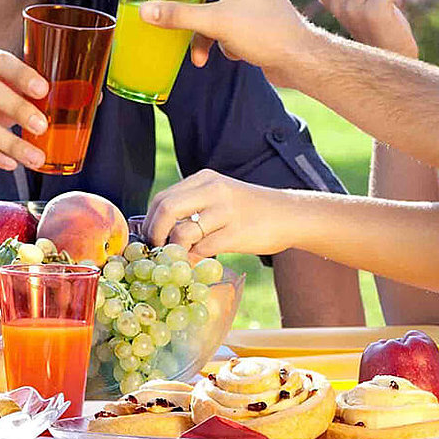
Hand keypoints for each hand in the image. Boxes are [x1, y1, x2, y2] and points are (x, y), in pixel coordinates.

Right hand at [135, 0, 321, 80]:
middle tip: (168, 1)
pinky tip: (227, 53)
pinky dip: (219, 36)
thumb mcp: (216, 22)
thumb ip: (178, 16)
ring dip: (202, 27)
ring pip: (215, 2)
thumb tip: (144, 11)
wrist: (300, 61)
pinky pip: (226, 19)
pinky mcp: (254, 17)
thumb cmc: (267, 33)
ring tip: (196, 53)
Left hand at [145, 170, 301, 256]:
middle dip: (154, 233)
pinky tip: (198, 260)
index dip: (149, 220)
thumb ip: (193, 206)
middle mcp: (213, 190)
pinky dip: (194, 258)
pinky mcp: (236, 233)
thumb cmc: (251, 209)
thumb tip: (160, 229)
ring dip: (175, 250)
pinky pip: (202, 249)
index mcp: (205, 179)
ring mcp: (225, 211)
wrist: (290, 215)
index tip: (149, 237)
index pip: (163, 197)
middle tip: (156, 250)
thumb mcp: (220, 195)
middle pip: (166, 209)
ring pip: (182, 232)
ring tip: (179, 257)